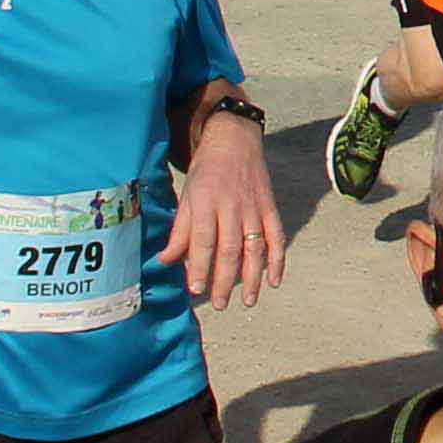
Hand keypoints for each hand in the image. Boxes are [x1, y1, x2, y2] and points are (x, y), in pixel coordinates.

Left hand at [173, 104, 291, 310]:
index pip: (202, 239)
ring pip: (255, 247)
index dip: (199, 265)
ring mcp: (254, 207)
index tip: (196, 289)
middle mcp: (231, 205)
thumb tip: (165, 260)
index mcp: (206, 202)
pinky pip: (277, 236)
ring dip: (252, 277)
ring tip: (247, 301)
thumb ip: (179, 230)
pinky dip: (278, 259)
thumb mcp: (187, 196)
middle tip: (219, 304)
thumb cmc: (206, 171)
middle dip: (224, 279)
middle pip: (230, 248)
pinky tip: (274, 281)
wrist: (234, 139)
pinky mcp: (270, 207)